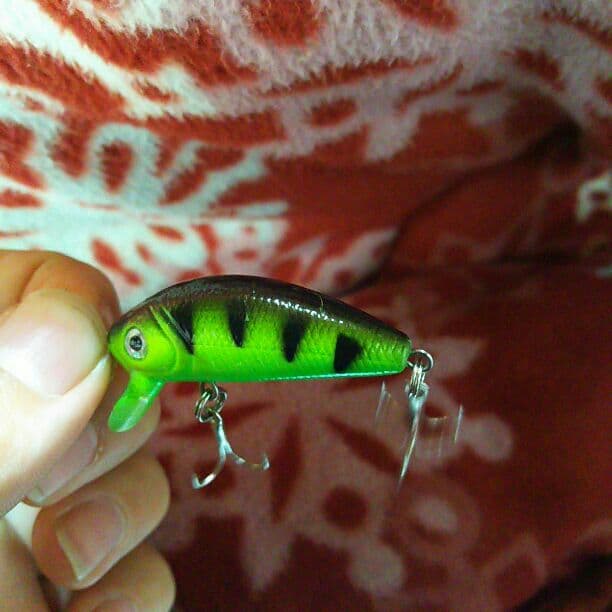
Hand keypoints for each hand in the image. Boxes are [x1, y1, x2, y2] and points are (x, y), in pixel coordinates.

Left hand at [0, 251, 174, 610]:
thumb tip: (72, 346)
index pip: (39, 291)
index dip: (73, 313)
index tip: (73, 369)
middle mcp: (4, 433)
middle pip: (109, 379)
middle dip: (105, 424)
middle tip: (52, 477)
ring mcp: (32, 513)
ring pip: (135, 468)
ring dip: (124, 510)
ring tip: (68, 558)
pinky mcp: (61, 590)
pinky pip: (140, 564)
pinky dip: (134, 588)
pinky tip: (95, 608)